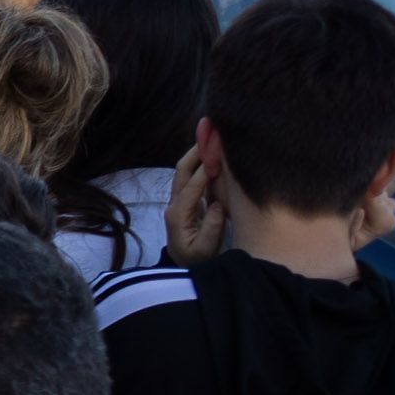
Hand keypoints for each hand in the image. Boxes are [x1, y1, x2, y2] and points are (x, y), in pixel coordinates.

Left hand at [164, 144, 231, 264]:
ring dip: (199, 152)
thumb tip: (217, 205)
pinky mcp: (188, 199)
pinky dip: (204, 162)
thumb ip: (211, 228)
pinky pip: (194, 176)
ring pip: (187, 171)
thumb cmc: (195, 259)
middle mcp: (175, 203)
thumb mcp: (204, 250)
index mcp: (178, 215)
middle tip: (211, 130)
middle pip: (183, 171)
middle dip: (196, 150)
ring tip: (213, 133)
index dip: (205, 169)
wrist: (184, 264)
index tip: (219, 152)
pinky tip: (216, 151)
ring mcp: (180, 200)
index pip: (191, 186)